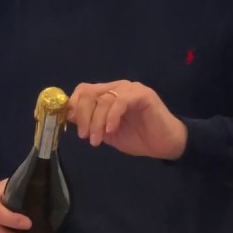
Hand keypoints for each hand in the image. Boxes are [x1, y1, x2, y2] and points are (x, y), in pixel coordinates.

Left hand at [68, 80, 187, 160]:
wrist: (165, 144)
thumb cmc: (138, 137)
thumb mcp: (107, 132)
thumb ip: (91, 122)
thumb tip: (69, 117)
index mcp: (108, 94)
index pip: (83, 91)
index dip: (72, 105)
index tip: (67, 124)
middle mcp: (118, 87)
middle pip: (89, 92)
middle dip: (83, 115)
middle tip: (84, 136)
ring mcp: (131, 89)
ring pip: (104, 99)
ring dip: (96, 122)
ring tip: (96, 141)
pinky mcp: (143, 95)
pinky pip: (121, 102)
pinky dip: (111, 117)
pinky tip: (111, 130)